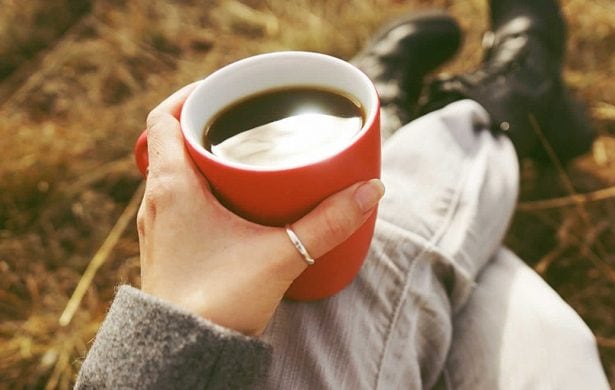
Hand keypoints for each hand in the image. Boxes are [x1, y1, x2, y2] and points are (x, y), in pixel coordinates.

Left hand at [137, 84, 384, 334]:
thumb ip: (329, 222)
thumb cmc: (217, 303)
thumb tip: (370, 190)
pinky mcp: (168, 248)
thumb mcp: (282, 256)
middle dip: (209, 126)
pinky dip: (202, 189)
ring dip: (204, 158)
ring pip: (174, 172)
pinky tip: (235, 203)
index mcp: (171, 187)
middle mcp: (156, 201)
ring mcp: (158, 226)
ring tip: (244, 155)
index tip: (223, 91)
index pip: (163, 118)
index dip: (190, 95)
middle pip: (172, 141)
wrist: (184, 354)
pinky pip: (178, 201)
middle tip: (246, 122)